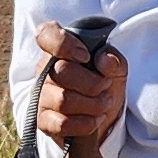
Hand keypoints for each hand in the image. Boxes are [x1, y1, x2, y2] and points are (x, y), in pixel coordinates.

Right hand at [33, 22, 126, 147]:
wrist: (102, 116)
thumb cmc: (104, 84)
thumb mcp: (116, 68)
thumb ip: (113, 59)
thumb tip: (104, 60)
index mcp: (60, 51)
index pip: (46, 34)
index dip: (63, 43)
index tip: (86, 56)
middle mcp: (45, 72)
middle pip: (63, 71)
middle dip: (94, 82)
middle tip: (106, 86)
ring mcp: (41, 97)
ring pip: (64, 100)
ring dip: (93, 104)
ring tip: (105, 103)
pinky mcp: (43, 121)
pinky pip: (61, 123)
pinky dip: (85, 123)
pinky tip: (95, 120)